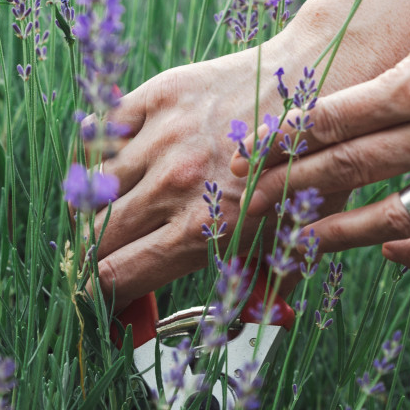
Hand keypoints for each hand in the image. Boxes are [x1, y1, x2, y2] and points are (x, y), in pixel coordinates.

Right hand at [83, 24, 355, 309]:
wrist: (320, 82)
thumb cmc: (311, 167)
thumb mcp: (297, 240)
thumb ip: (266, 290)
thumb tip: (247, 327)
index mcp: (204, 230)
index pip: (117, 277)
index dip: (100, 295)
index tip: (100, 296)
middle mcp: (176, 185)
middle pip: (95, 237)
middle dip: (90, 255)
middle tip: (99, 256)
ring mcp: (164, 138)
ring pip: (91, 187)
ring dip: (93, 206)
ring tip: (110, 210)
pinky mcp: (159, 95)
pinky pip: (99, 132)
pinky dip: (96, 151)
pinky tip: (111, 162)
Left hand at [237, 0, 409, 269]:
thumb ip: (394, 89)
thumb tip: (329, 126)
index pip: (332, 119)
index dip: (280, 144)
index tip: (242, 160)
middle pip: (348, 168)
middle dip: (286, 189)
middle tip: (240, 210)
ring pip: (395, 213)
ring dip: (339, 234)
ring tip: (297, 244)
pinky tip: (388, 256)